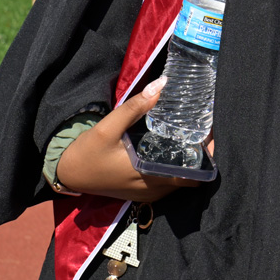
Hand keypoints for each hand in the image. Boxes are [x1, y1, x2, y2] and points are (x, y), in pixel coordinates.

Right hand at [55, 77, 200, 201]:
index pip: (191, 175)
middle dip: (201, 156)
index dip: (206, 158)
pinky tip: (177, 149)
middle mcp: (152, 190)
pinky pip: (168, 184)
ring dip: (190, 163)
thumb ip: (134, 108)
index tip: (213, 136)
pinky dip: (177, 169)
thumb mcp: (107, 127)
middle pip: (190, 177)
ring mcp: (147, 194)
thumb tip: (161, 84)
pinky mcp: (142, 192)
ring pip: (181, 182)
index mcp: (148, 177)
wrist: (66, 174)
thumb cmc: (86, 153)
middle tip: (206, 131)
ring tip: (196, 136)